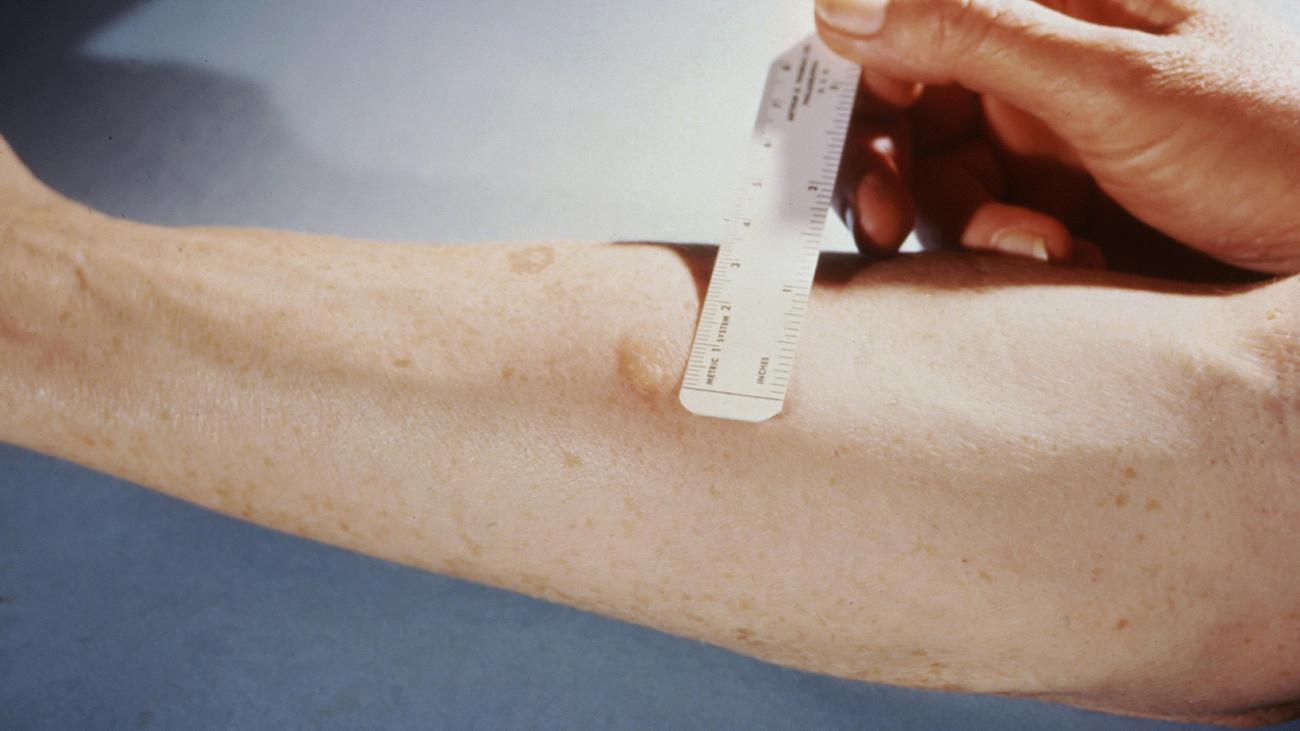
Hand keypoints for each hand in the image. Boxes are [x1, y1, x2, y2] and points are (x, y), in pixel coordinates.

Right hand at [816, 0, 1299, 274]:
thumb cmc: (1280, 148)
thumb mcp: (1115, 85)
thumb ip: (975, 34)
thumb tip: (843, 3)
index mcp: (1056, 7)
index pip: (909, 19)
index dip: (853, 71)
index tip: (832, 133)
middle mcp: (1041, 71)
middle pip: (905, 110)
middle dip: (889, 168)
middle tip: (886, 221)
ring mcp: (1051, 146)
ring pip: (938, 185)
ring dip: (972, 228)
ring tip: (1044, 248)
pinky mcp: (1062, 215)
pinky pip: (985, 236)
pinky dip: (1010, 259)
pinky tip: (1074, 263)